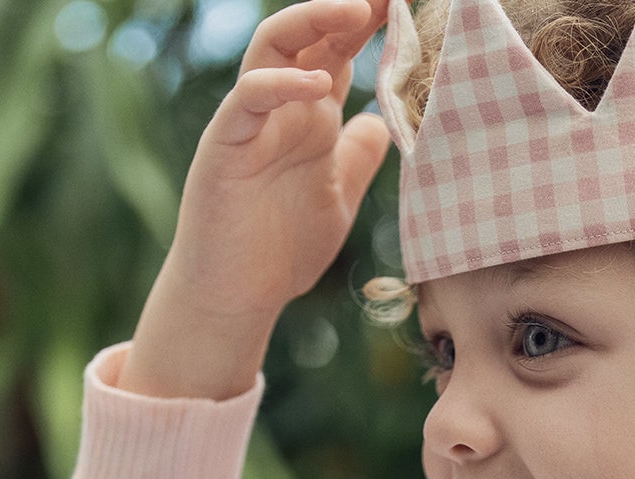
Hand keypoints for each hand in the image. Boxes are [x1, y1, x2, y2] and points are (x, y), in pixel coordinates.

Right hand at [165, 0, 393, 324]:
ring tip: (356, 11)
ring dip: (313, 22)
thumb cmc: (281, 248)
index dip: (370, 24)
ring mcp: (251, 122)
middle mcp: (281, 109)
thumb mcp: (338, 198)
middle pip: (309, 35)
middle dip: (345, 9)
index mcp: (310, 117)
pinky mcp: (226, 145)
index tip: (408, 5)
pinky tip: (317, 85)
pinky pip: (248, 99)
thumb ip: (358, 158)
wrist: (238, 294)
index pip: (339, 51)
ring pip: (272, 48)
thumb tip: (383, 121)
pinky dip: (280, 85)